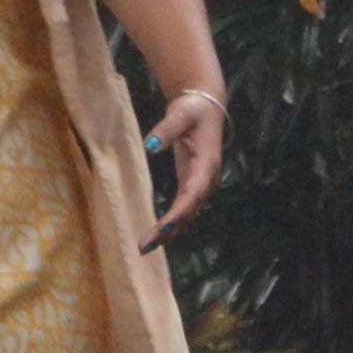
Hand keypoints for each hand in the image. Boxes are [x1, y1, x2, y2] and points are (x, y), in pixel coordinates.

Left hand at [141, 87, 225, 250]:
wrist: (205, 106)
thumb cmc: (193, 109)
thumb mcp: (180, 115)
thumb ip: (166, 130)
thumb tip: (150, 145)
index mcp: (206, 165)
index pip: (192, 193)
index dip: (178, 212)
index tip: (162, 226)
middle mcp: (206, 178)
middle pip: (189, 210)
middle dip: (169, 229)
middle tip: (146, 246)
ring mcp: (200, 182)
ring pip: (188, 213)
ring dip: (170, 230)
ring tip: (147, 246)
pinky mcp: (192, 182)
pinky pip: (184, 208)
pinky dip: (172, 222)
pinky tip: (158, 233)